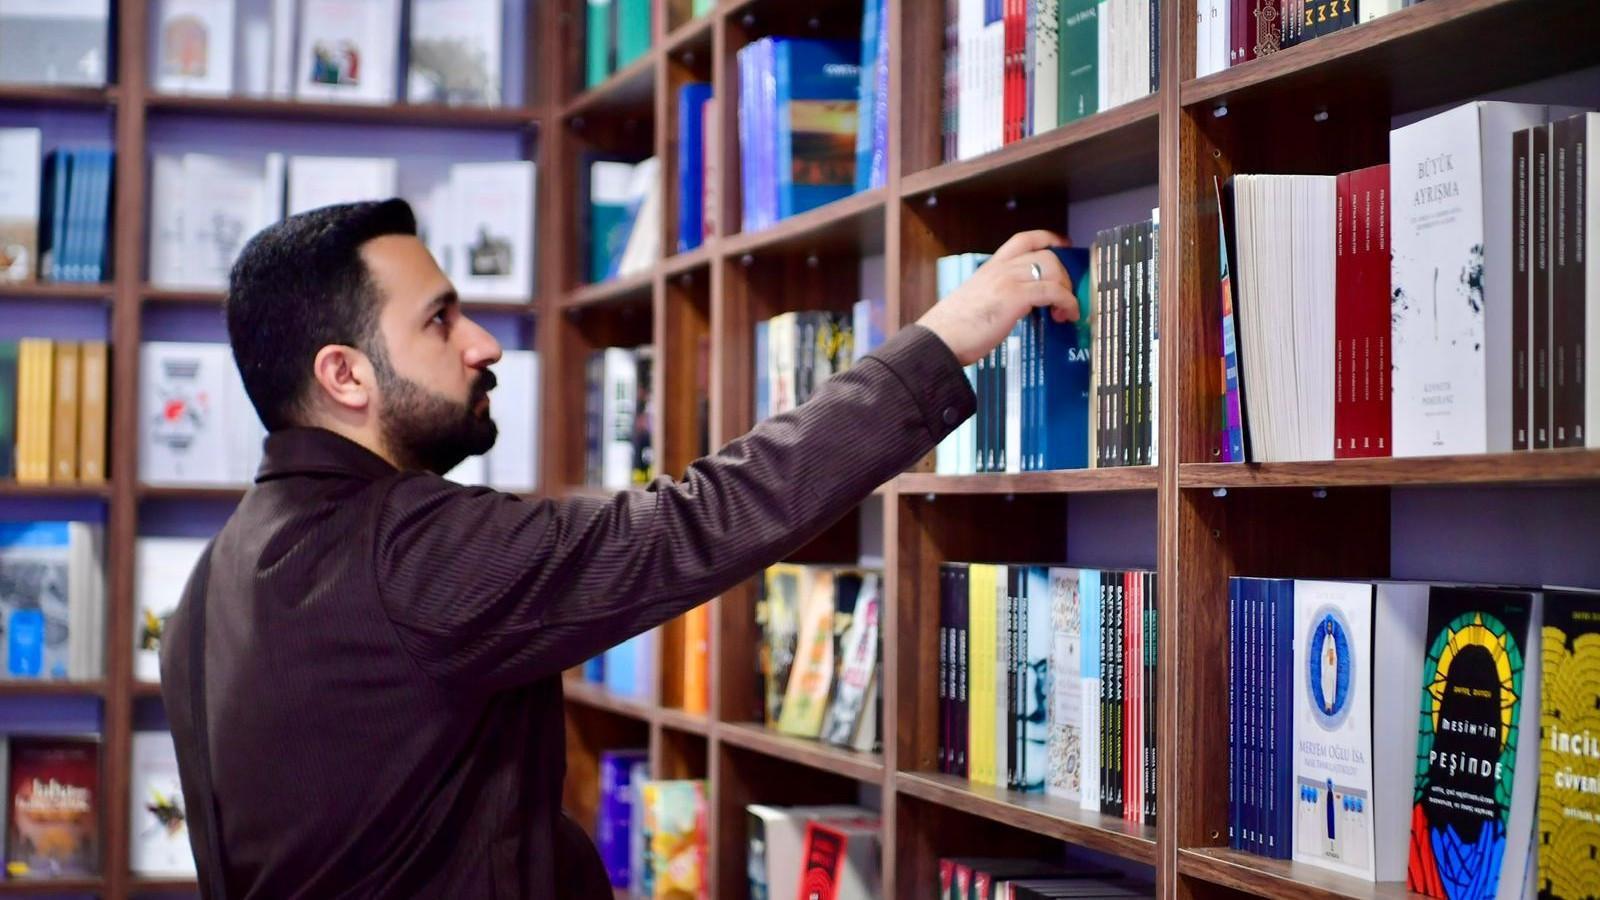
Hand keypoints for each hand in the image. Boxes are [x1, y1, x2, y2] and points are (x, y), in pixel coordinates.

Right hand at [915, 230, 1079, 365]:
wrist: (939, 340)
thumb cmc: (953, 329)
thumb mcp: (977, 301)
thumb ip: (999, 296)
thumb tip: (1021, 307)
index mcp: (990, 268)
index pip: (1024, 240)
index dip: (1049, 239)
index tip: (1064, 248)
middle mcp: (1000, 269)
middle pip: (1046, 255)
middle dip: (1064, 275)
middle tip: (1065, 296)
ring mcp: (1007, 280)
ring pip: (1052, 269)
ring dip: (1067, 290)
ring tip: (1064, 311)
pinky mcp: (1014, 297)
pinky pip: (1052, 291)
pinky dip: (1067, 302)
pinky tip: (1065, 315)